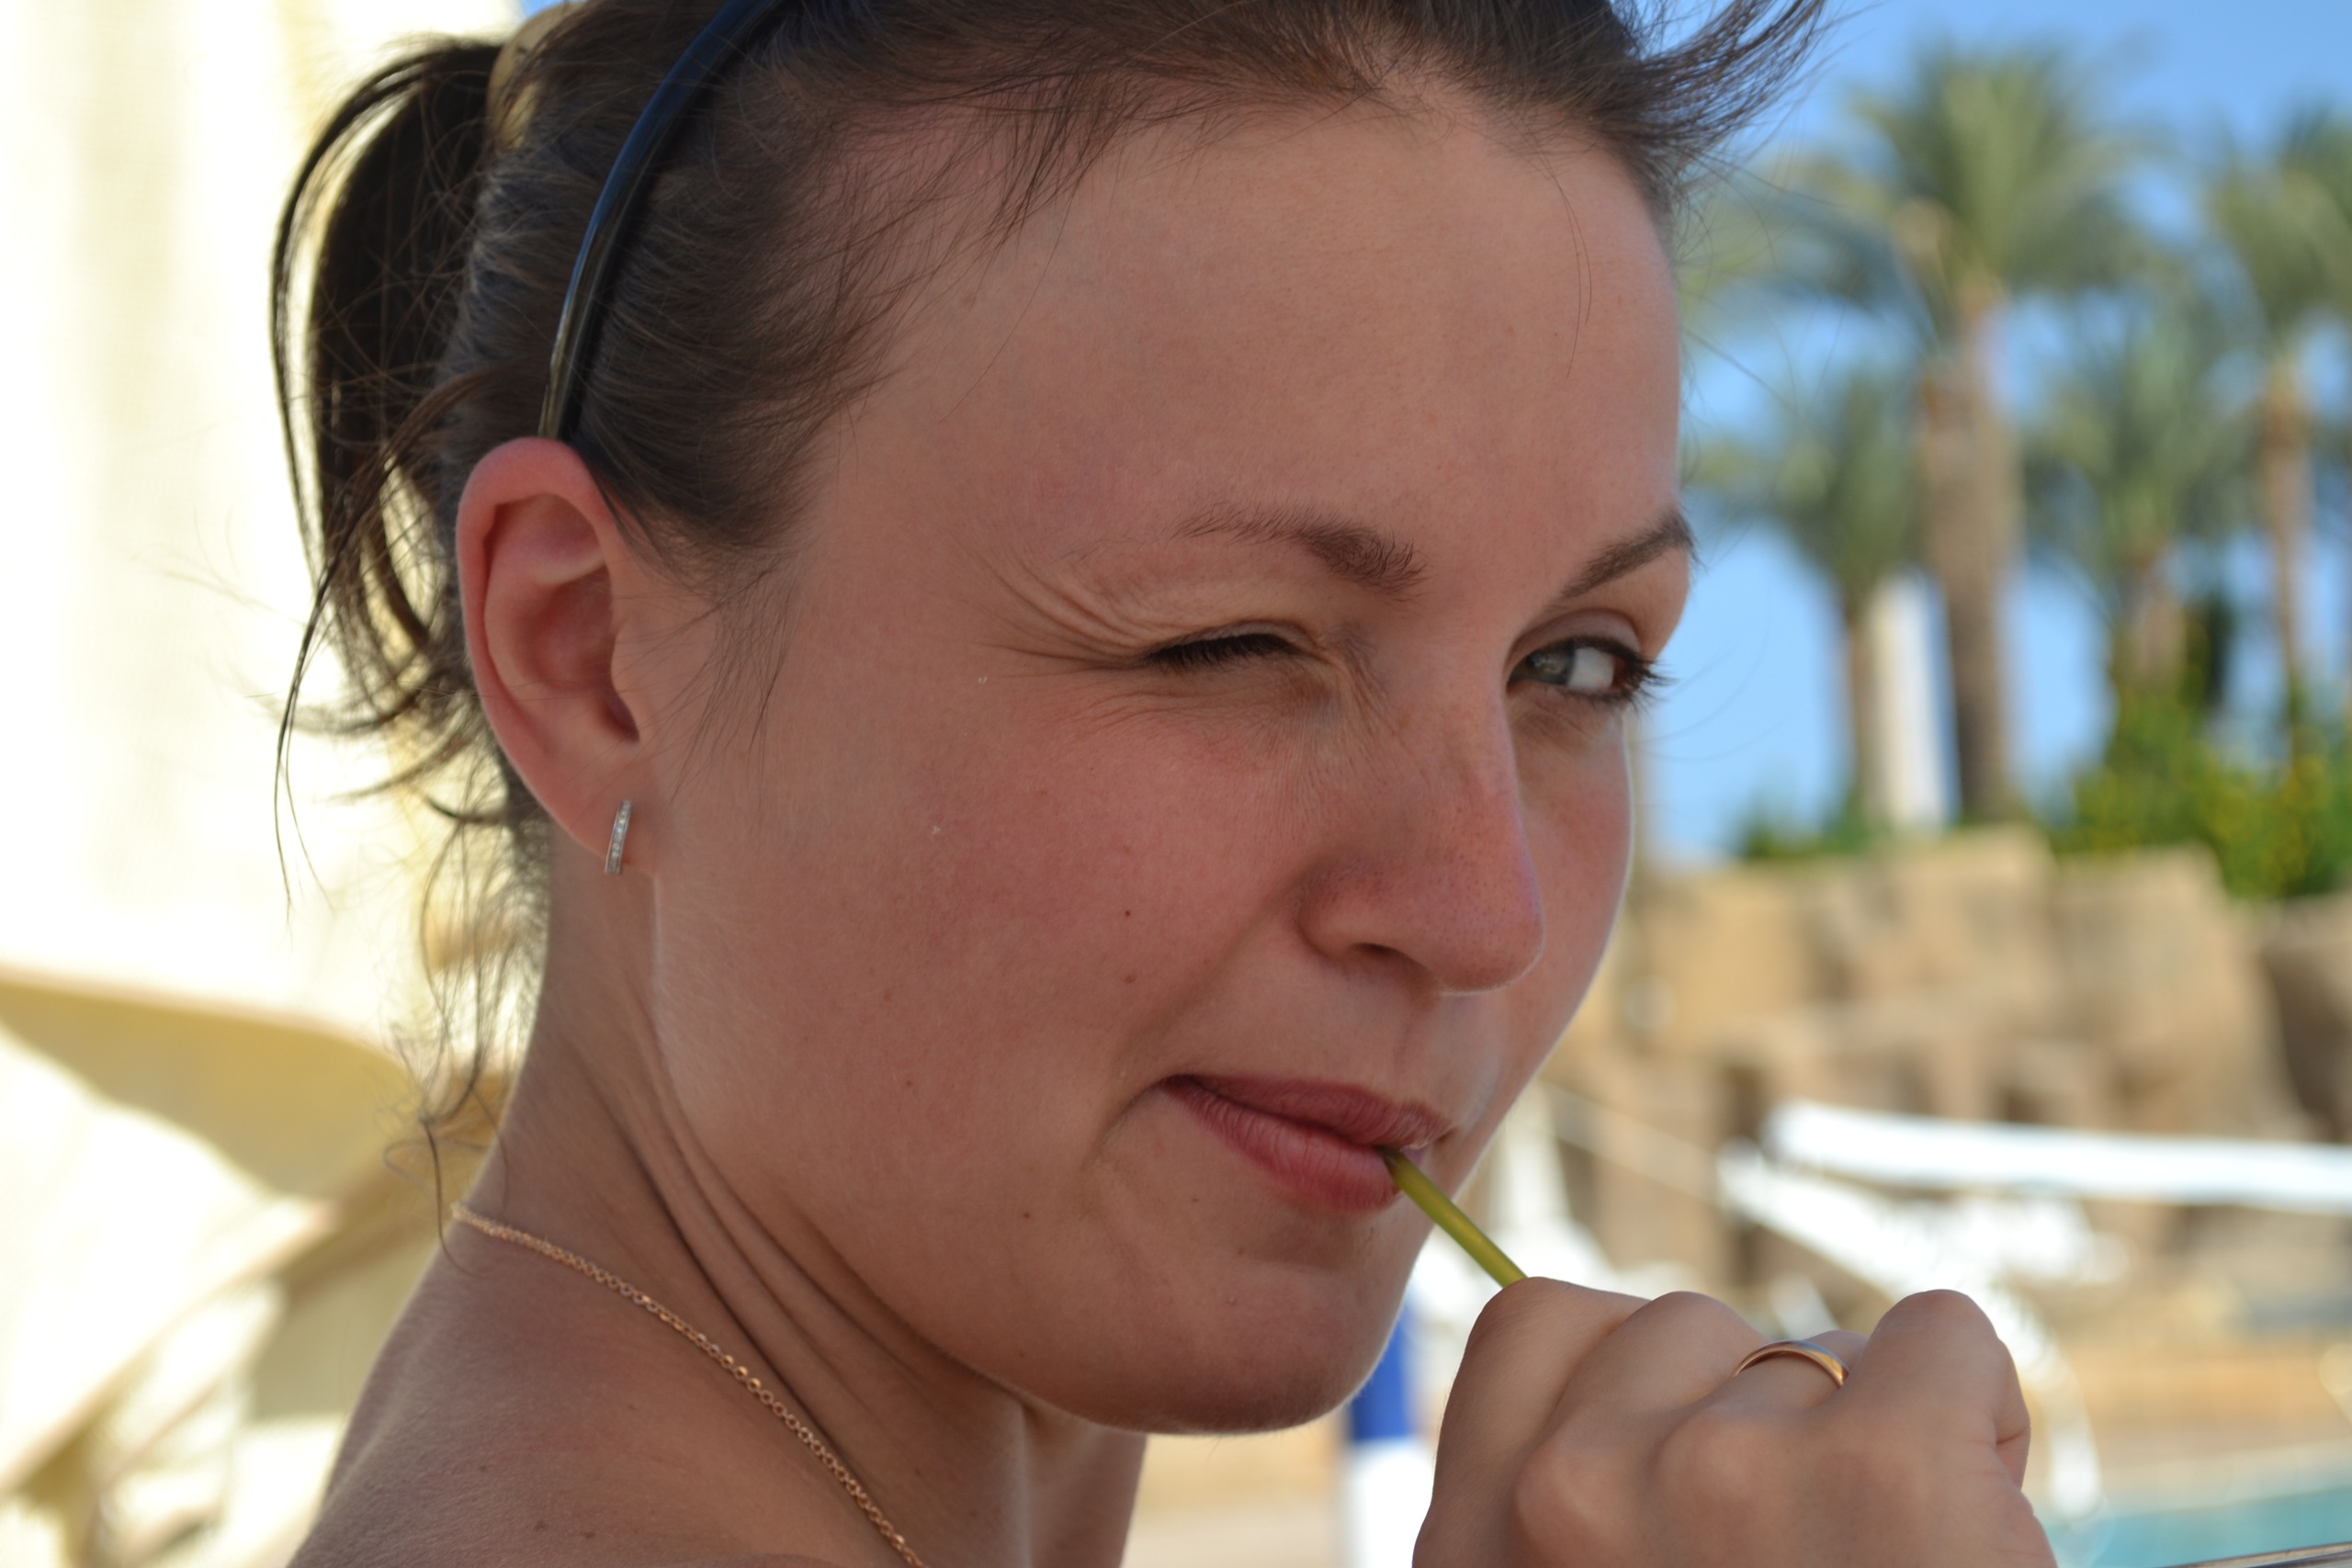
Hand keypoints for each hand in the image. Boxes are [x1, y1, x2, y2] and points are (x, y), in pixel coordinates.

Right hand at [1417, 1282, 2054, 1567]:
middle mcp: (1567, 1500)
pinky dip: (1983, 1419)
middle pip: (1677, 1325)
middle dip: (1757, 1419)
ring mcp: (1714, 1474)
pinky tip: (1973, 1538)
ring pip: (1804, 1349)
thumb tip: (1660, 1381)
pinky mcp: (1882, 1465)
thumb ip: (1581, 1517)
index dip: (1635, 1375)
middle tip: (1802, 1566)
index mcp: (1473, 1551)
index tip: (1690, 1476)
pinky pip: (1942, 1337)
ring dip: (1862, 1440)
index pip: (1534, 1325)